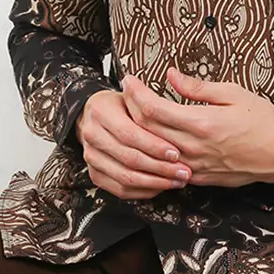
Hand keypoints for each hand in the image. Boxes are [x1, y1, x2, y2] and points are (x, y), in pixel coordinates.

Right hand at [76, 90, 191, 200]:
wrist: (95, 117)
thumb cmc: (121, 106)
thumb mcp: (132, 95)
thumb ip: (148, 99)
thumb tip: (175, 82)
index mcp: (101, 111)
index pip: (130, 134)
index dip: (154, 146)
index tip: (177, 153)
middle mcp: (91, 134)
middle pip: (129, 158)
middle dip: (160, 168)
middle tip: (183, 171)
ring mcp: (90, 157)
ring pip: (125, 177)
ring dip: (155, 182)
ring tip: (177, 181)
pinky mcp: (94, 174)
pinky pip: (120, 190)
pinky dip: (143, 191)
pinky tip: (161, 187)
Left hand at [120, 67, 273, 187]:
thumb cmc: (263, 120)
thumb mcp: (233, 94)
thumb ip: (197, 88)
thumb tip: (170, 76)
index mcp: (202, 123)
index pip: (153, 109)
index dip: (136, 93)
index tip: (129, 80)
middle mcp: (194, 148)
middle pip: (146, 130)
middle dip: (130, 108)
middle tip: (125, 92)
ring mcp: (194, 166)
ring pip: (152, 151)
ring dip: (137, 132)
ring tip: (131, 113)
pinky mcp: (198, 178)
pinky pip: (165, 167)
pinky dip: (152, 152)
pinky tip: (148, 139)